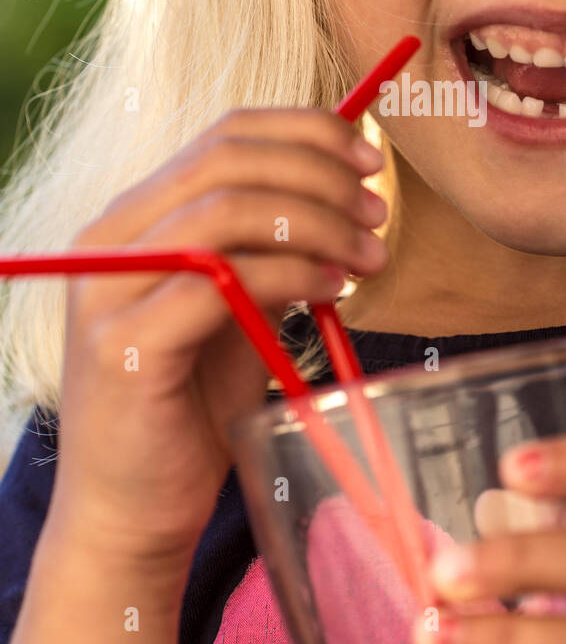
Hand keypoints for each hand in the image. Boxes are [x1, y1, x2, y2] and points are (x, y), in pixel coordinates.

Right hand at [51, 107, 387, 568]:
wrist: (134, 513)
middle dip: (320, 176)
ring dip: (317, 223)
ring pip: (226, 212)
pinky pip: (223, 282)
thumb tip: (345, 185)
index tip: (367, 156)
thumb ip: (269, 247)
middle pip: (227, 161)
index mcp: (134, 217)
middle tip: (377, 213)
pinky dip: (292, 273)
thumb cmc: (191, 408)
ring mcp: (110, 289)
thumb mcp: (236, 307)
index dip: (304, 131)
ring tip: (368, 257)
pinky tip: (333, 290)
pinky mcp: (125, 344)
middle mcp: (110, 239)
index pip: (223, 134)